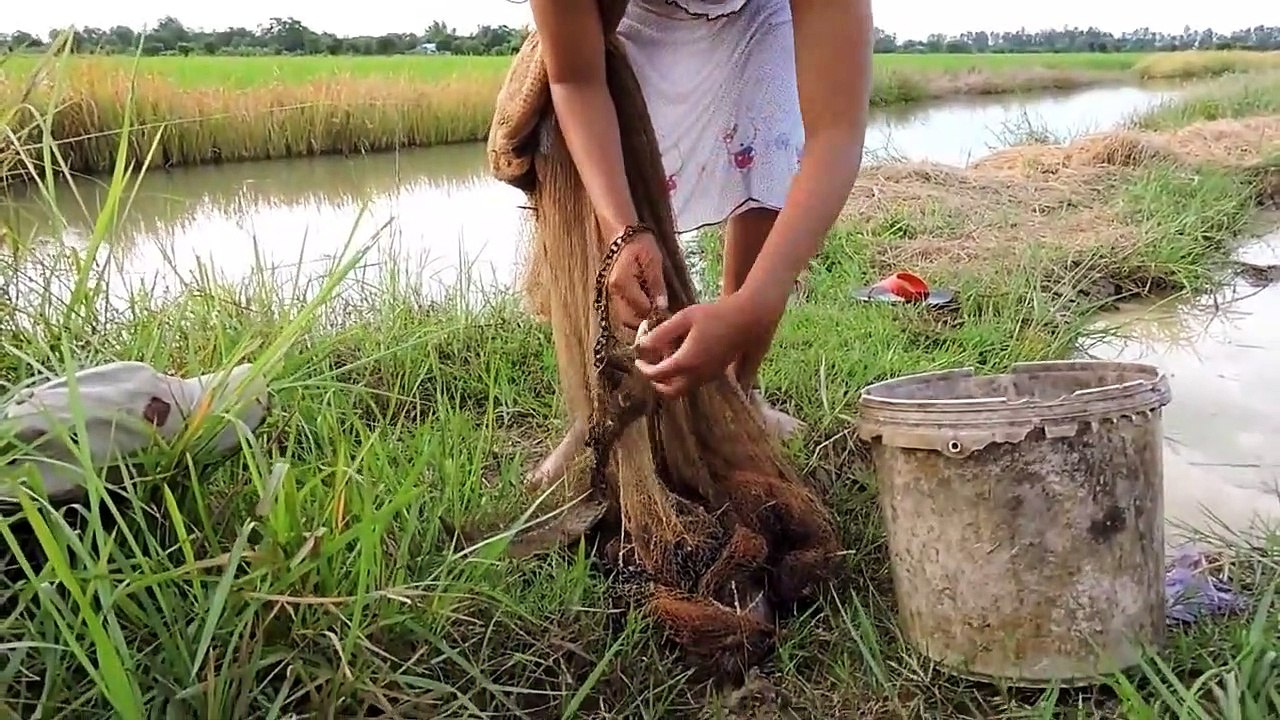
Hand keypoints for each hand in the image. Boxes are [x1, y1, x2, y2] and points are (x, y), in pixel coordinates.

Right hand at [606, 230, 667, 329]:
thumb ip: (657, 285)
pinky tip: (647, 304)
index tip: (668, 311)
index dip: (656, 313)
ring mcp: (611, 294)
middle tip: (662, 314)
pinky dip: (635, 312)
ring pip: (625, 318)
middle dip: (646, 321)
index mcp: (623, 283)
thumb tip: (662, 307)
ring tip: (655, 310)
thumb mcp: (653, 260)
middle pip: (629, 320)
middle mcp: (613, 292)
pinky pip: (624, 311)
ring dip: (640, 318)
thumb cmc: (639, 244)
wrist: (622, 235)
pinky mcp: (613, 294)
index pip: (641, 309)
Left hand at [634, 287, 787, 397]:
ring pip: (683, 389)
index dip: (644, 369)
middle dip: (657, 383)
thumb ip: (661, 333)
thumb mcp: (684, 318)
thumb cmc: (715, 314)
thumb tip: (642, 346)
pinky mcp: (718, 373)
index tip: (638, 360)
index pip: (657, 375)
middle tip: (650, 368)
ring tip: (667, 357)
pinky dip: (684, 376)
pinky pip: (695, 382)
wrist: (748, 319)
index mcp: (686, 362)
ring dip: (671, 380)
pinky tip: (684, 356)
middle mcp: (697, 375)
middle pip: (670, 392)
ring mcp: (709, 376)